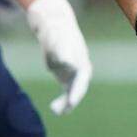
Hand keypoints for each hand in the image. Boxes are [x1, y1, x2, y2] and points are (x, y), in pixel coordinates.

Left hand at [27, 0, 91, 114]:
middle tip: (62, 110)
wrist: (54, 26)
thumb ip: (64, 53)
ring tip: (55, 110)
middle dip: (71, 101)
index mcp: (82, 65)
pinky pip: (65, 92)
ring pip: (71, 94)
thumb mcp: (60, 41)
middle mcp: (80, 72)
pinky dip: (61, 100)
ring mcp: (73, 75)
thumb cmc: (58, 33)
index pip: (81, 82)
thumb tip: (67, 63)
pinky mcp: (65, 77)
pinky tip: (54, 107)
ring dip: (65, 104)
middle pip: (78, 90)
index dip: (76, 93)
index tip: (71, 102)